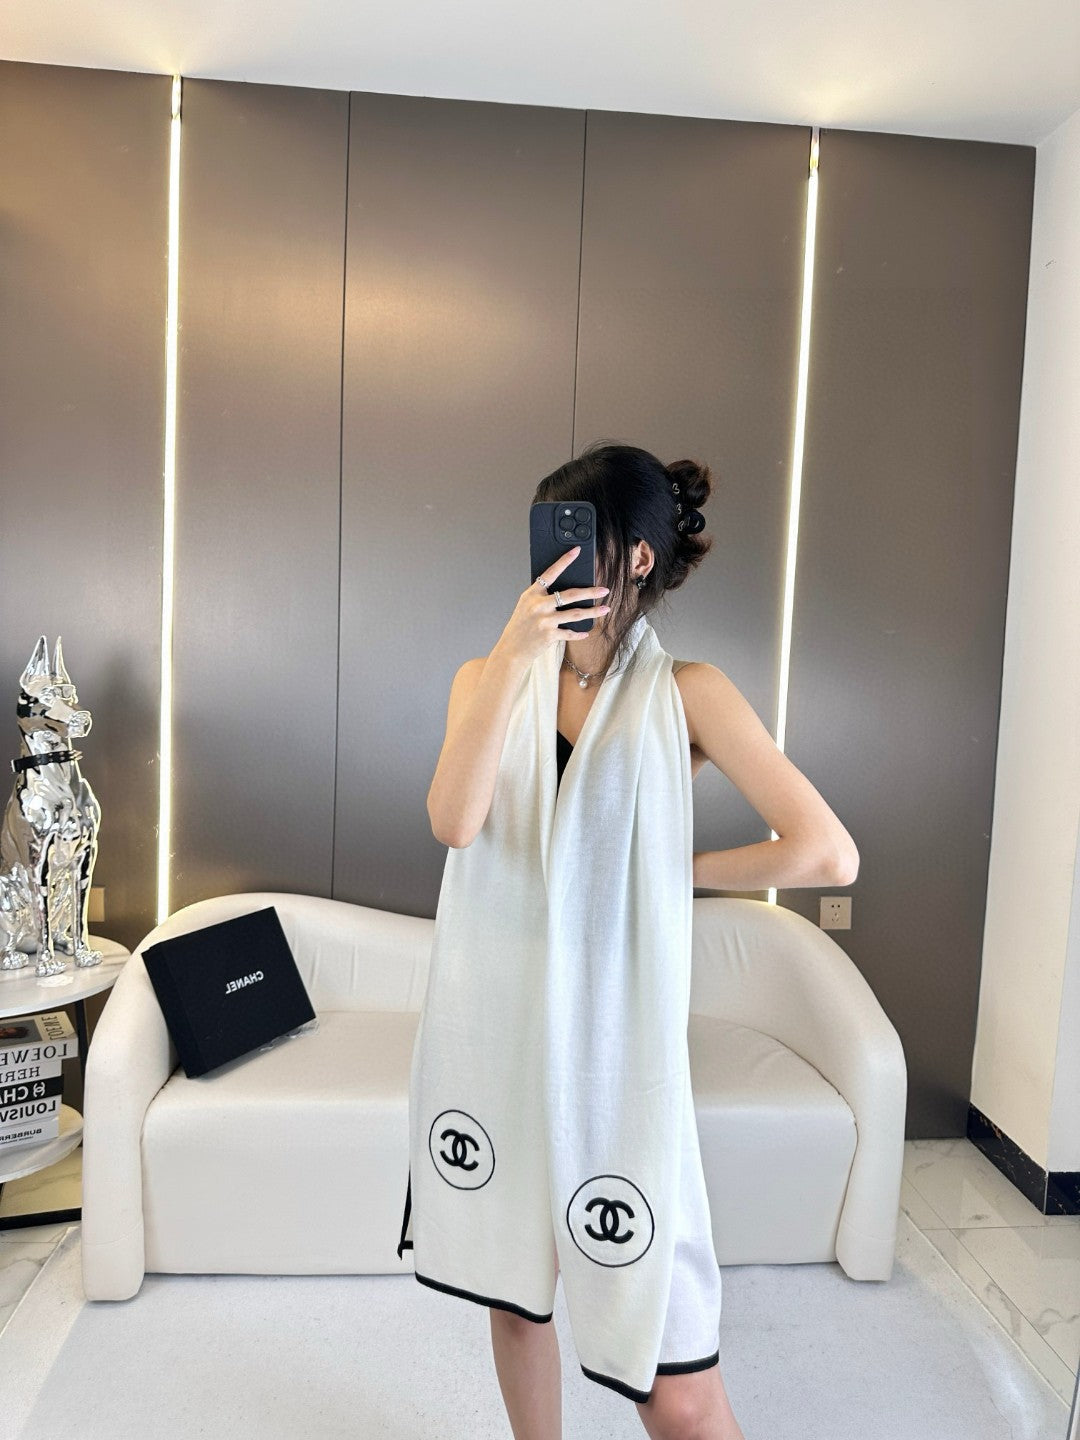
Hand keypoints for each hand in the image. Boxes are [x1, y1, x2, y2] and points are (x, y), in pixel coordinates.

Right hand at [492, 544, 610, 668]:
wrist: (511, 649)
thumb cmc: (519, 627)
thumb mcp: (525, 606)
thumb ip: (541, 597)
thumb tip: (564, 593)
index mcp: (532, 594)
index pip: (551, 573)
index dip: (564, 561)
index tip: (576, 551)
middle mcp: (539, 605)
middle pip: (570, 595)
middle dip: (590, 592)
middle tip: (604, 590)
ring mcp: (545, 620)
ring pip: (576, 614)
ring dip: (593, 612)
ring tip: (605, 609)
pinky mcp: (550, 635)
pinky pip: (570, 633)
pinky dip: (579, 633)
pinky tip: (586, 632)